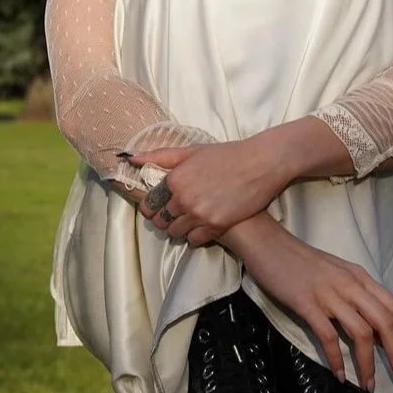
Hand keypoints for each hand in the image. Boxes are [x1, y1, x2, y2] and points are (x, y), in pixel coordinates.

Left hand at [122, 139, 286, 249]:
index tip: (155, 208)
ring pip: (175, 232)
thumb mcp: (192, 151)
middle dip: (163, 219)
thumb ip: (160, 156)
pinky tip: (200, 228)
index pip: (150, 203)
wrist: (260, 164)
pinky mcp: (216, 226)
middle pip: (160, 220)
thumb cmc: (226, 154)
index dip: (150, 207)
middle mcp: (183, 199)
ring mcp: (200, 214)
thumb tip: (132, 158)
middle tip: (171, 216)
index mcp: (175, 179)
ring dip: (178, 229)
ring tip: (186, 221)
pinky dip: (194, 237)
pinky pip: (193, 240)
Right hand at [239, 231, 392, 392]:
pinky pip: (328, 335)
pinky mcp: (306, 302)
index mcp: (361, 277)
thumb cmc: (300, 261)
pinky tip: (339, 375)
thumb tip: (373, 330)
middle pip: (385, 323)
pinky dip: (336, 358)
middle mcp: (351, 285)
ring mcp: (329, 293)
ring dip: (368, 363)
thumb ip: (355, 296)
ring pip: (361, 333)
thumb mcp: (337, 274)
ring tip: (368, 386)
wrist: (268, 242)